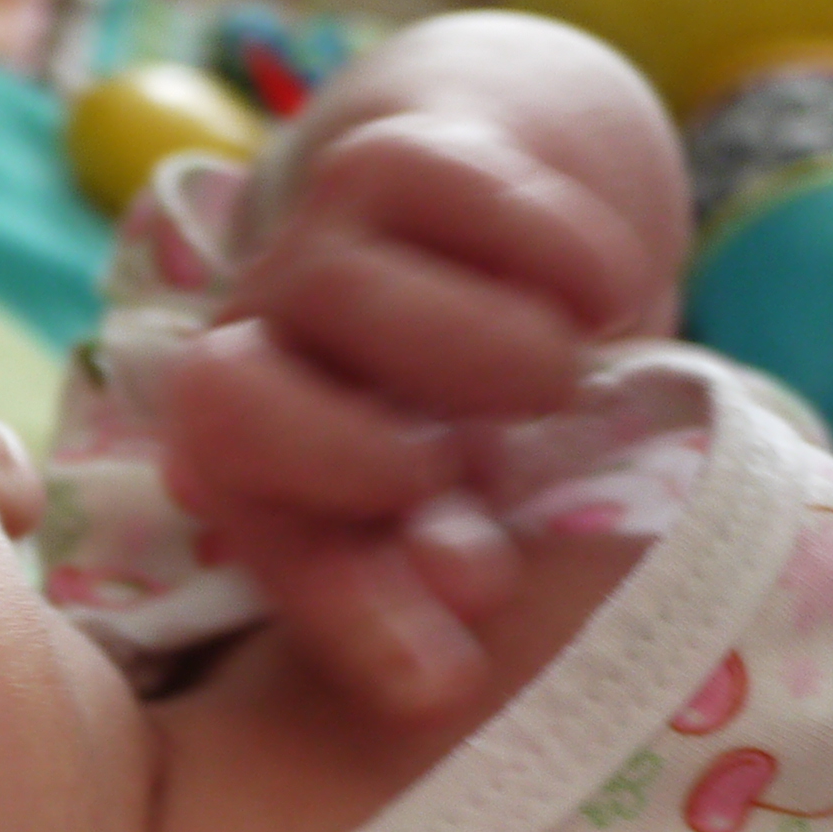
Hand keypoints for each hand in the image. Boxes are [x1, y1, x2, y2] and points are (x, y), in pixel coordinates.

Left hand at [116, 18, 685, 718]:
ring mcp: (309, 241)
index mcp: (241, 455)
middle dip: (355, 460)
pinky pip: (462, 194)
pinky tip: (606, 299)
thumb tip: (445, 663)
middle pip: (225, 397)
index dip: (339, 601)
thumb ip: (431, 576)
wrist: (486, 212)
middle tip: (472, 478)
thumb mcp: (448, 508)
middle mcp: (250, 343)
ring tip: (563, 387)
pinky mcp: (394, 149)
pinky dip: (560, 256)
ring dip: (484, 355)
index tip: (443, 681)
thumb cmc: (461, 405)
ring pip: (349, 294)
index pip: (248, 522)